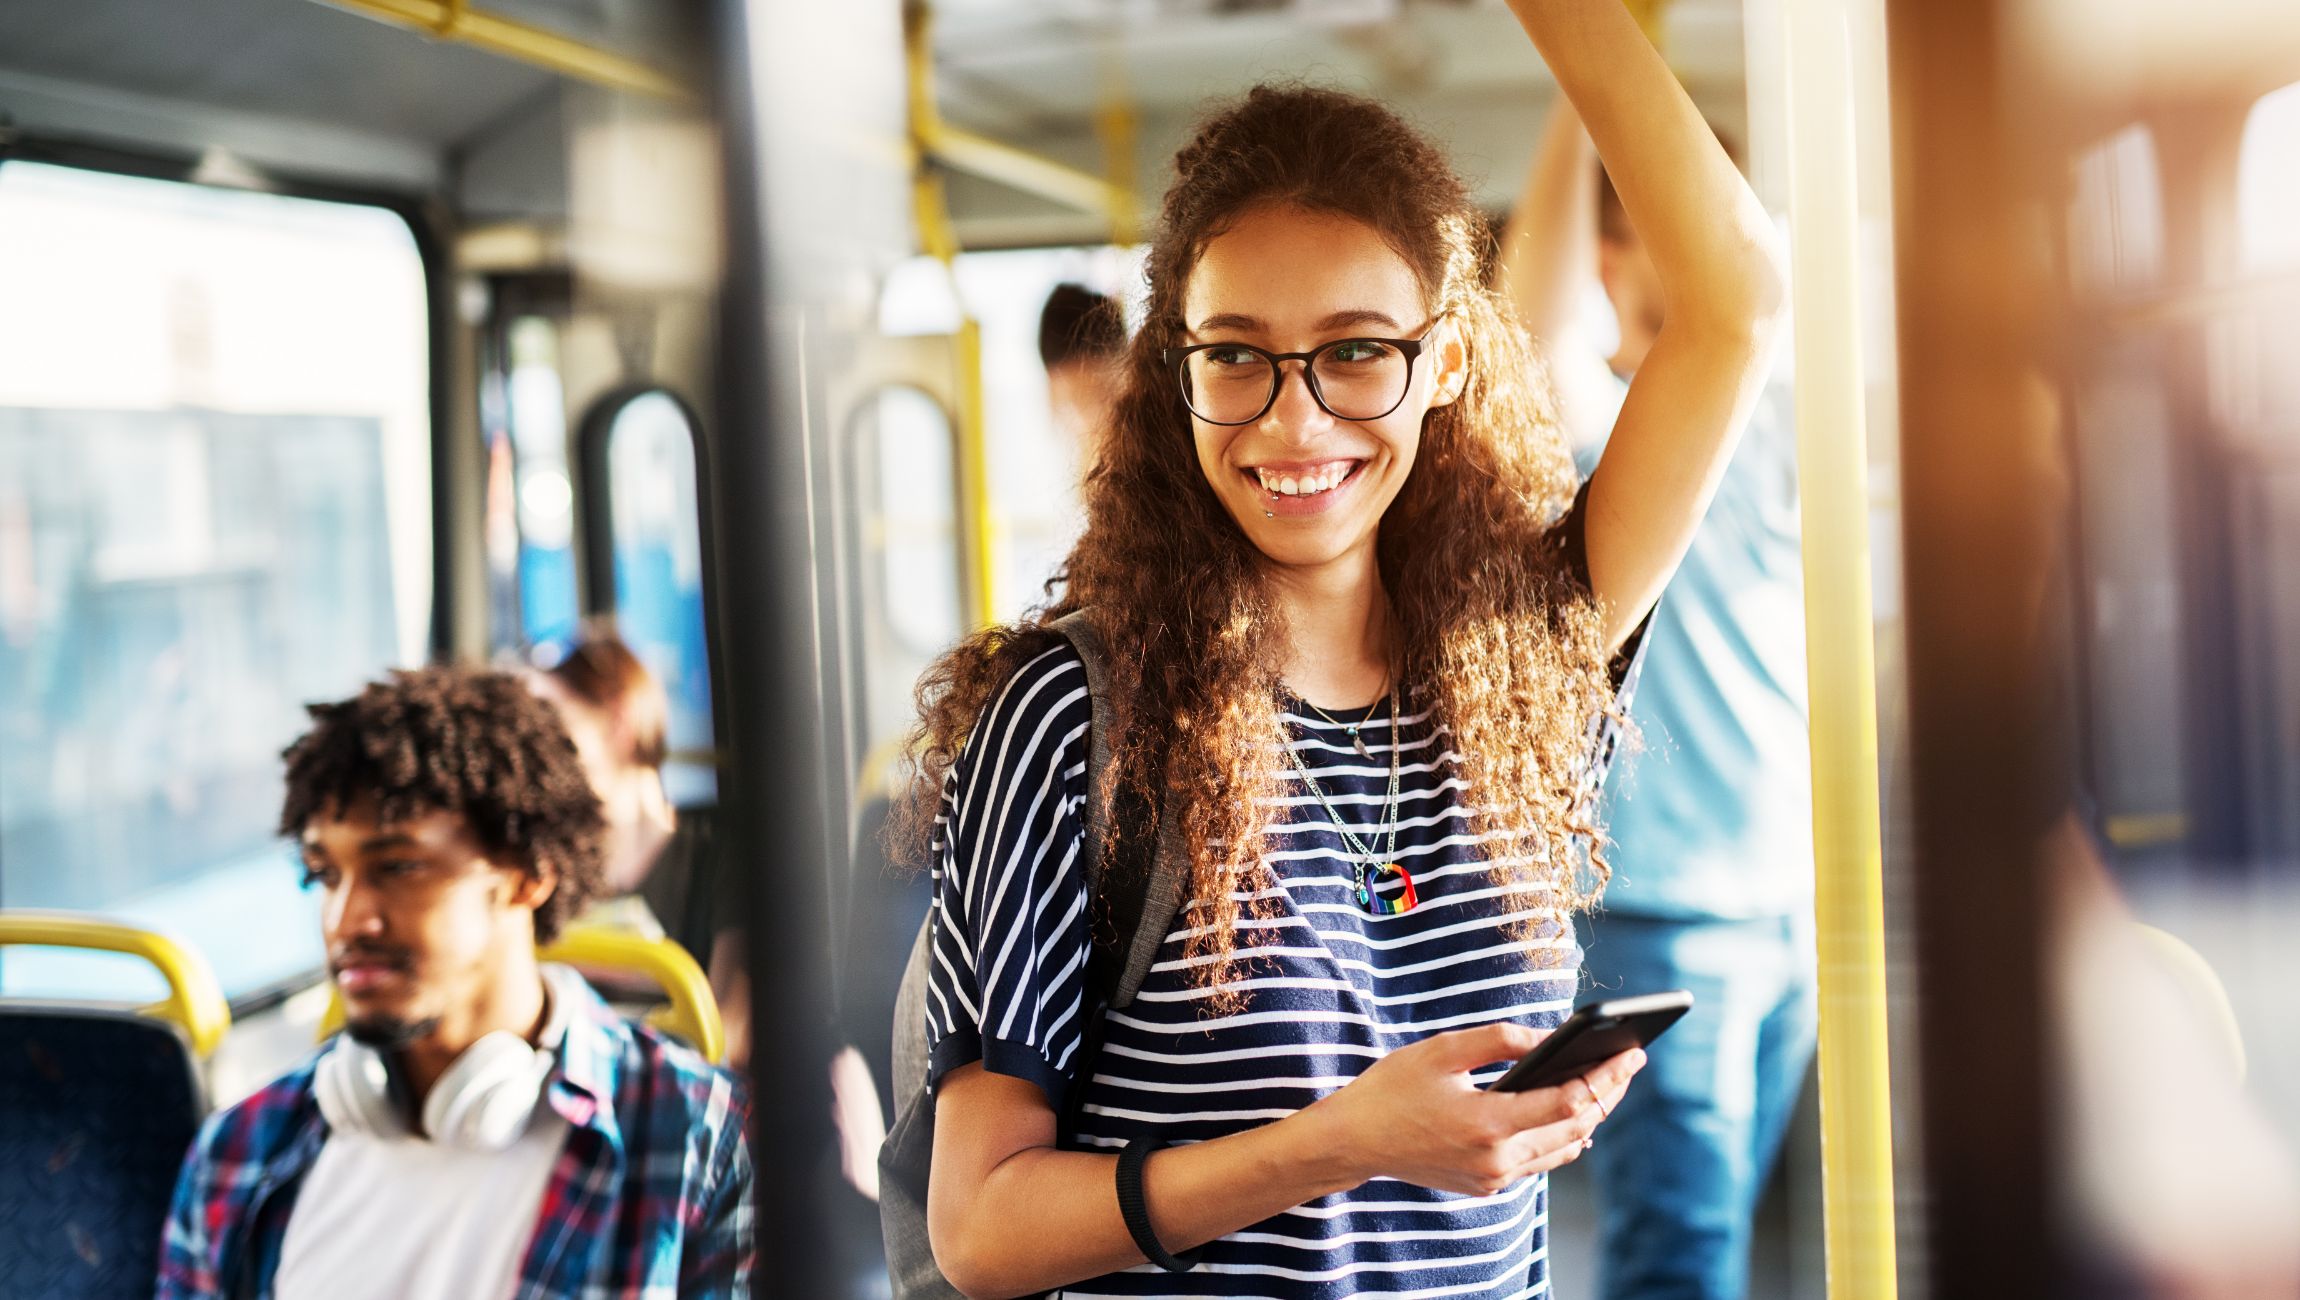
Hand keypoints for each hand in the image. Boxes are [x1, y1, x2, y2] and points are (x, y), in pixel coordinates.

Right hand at [1301, 1022, 1642, 1195]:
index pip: (1568, 1103)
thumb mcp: (1443, 1050)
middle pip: (1576, 1128)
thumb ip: (1501, 1040)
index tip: (1631, 1053)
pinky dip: (1563, 1136)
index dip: (1605, 1077)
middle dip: (1608, 1093)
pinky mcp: (1487, 1185)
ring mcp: (1494, 1178)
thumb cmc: (1393, 1088)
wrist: (1354, 1141)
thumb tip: (1550, 1037)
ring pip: (1563, 1149)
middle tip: (1631, 1061)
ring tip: (1610, 1082)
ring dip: (1590, 1116)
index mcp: (1489, 1123)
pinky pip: (1540, 1161)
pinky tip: (1574, 1115)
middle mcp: (1498, 1160)